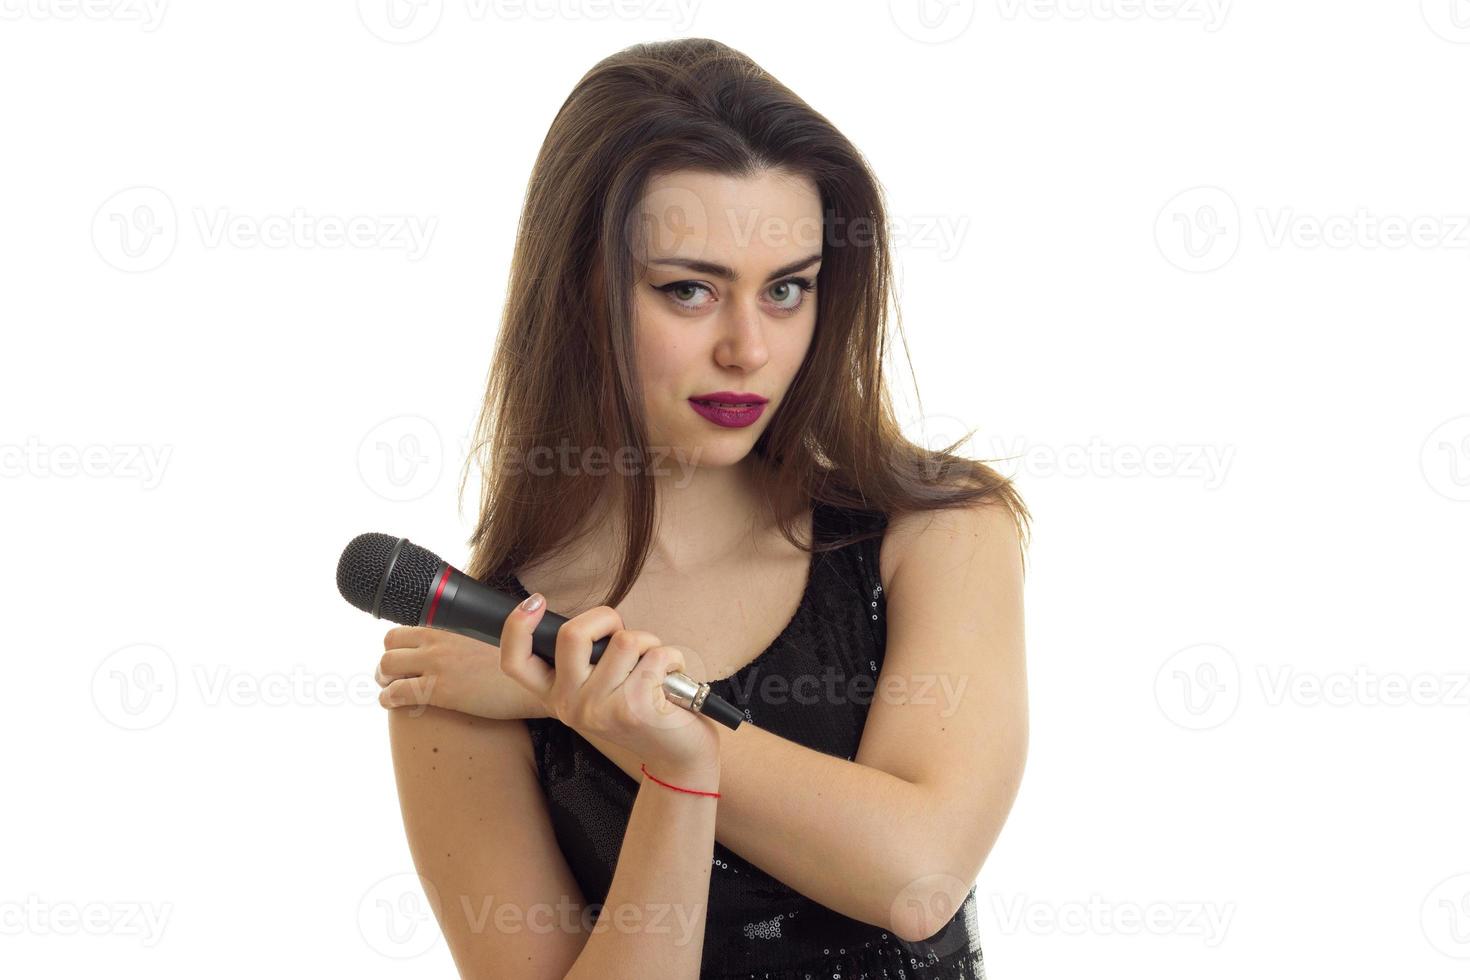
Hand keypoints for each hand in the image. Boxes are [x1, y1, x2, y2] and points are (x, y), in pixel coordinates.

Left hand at [376, 626, 549, 719]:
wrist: (537, 679)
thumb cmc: (523, 659)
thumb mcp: (495, 634)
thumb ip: (474, 633)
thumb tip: (472, 636)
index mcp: (451, 625)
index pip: (409, 629)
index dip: (403, 645)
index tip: (406, 657)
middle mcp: (439, 641)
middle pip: (391, 644)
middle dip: (388, 661)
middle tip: (393, 675)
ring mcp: (436, 665)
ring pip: (387, 666)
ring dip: (385, 679)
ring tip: (391, 689)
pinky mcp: (438, 690)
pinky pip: (396, 693)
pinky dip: (388, 698)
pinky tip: (392, 703)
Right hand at [498, 593, 721, 784]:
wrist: (680, 758)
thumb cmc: (642, 711)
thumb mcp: (601, 689)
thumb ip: (585, 661)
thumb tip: (591, 623)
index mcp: (555, 696)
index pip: (515, 662)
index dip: (516, 626)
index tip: (535, 602)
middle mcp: (569, 705)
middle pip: (572, 635)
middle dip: (606, 618)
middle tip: (625, 635)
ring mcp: (599, 709)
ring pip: (624, 641)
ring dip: (649, 643)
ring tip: (654, 668)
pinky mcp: (634, 709)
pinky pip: (656, 655)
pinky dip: (673, 658)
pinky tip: (672, 680)